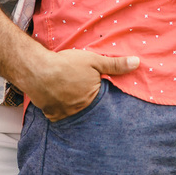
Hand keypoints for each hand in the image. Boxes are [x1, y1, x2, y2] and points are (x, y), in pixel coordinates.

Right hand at [25, 49, 140, 121]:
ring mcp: (66, 113)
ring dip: (70, 103)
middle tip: (74, 86)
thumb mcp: (93, 60)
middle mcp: (81, 109)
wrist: (37, 69)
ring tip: (65, 90)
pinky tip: (56, 96)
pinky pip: (58, 114)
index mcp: (93, 97)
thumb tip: (138, 63)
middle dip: (82, 96)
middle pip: (85, 104)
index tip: (88, 83)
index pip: (100, 97)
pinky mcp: (52, 114)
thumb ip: (115, 64)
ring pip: (72, 110)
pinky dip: (58, 107)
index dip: (95, 89)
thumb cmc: (66, 64)